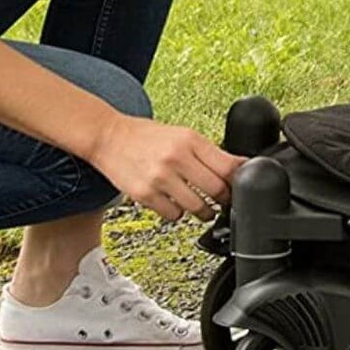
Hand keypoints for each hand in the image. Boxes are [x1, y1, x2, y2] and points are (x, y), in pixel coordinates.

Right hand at [90, 118, 245, 223]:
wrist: (108, 137)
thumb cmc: (146, 136)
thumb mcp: (181, 134)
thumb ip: (206, 151)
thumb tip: (238, 166)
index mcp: (189, 139)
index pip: (228, 166)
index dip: (240, 180)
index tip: (241, 186)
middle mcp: (176, 158)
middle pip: (217, 190)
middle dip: (225, 199)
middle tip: (224, 200)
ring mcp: (160, 178)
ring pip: (197, 207)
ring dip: (204, 211)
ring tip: (202, 207)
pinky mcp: (145, 195)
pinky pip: (174, 215)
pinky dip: (178, 213)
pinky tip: (175, 203)